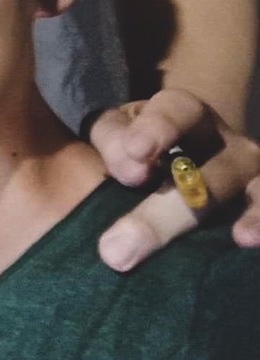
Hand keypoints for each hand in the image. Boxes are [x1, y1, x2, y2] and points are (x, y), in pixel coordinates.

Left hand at [89, 88, 259, 270]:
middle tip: (119, 247)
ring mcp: (255, 179)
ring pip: (256, 196)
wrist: (189, 149)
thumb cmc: (140, 140)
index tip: (136, 151)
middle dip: (167, 211)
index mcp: (189, 114)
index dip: (159, 130)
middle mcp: (232, 146)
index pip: (179, 112)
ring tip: (242, 238)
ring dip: (251, 218)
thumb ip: (114, 142)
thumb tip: (132, 173)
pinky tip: (252, 244)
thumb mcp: (117, 129)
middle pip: (209, 174)